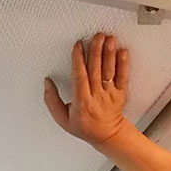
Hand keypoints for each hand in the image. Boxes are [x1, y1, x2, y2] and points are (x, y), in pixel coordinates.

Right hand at [44, 33, 130, 147]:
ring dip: (109, 53)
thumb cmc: (85, 127)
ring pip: (110, 70)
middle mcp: (97, 96)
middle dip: (96, 50)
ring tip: (109, 38)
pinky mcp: (121, 93)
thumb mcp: (62, 119)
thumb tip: (47, 83)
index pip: (80, 76)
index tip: (78, 45)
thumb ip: (52, 100)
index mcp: (82, 102)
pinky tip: (123, 52)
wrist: (107, 135)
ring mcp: (110, 94)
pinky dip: (124, 63)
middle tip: (96, 35)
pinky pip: (123, 76)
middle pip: (96, 69)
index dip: (78, 59)